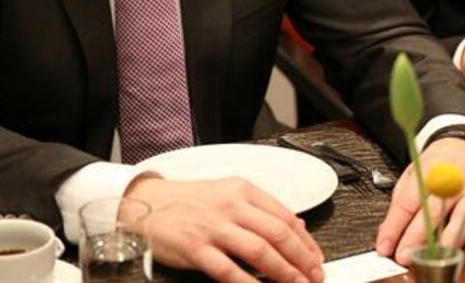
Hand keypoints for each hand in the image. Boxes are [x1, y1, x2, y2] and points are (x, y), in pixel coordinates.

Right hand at [126, 175, 323, 282]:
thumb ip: (260, 208)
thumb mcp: (228, 192)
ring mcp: (213, 227)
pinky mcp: (196, 248)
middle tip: (314, 277)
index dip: (306, 242)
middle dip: (302, 259)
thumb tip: (296, 226)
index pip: (285, 216)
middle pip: (277, 234)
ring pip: (259, 251)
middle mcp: (231, 206)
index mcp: (243, 190)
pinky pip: (228, 270)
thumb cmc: (188, 200)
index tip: (316, 259)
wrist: (148, 202)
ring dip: (284, 273)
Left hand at [375, 138, 464, 264]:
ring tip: (432, 259)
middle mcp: (453, 180)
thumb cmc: (434, 165)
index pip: (409, 202)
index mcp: (429, 171)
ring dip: (446, 242)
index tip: (385, 244)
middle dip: (416, 238)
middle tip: (404, 255)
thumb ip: (400, 203)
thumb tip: (388, 233)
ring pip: (461, 219)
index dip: (395, 226)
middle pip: (433, 213)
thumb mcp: (411, 175)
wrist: (460, 146)